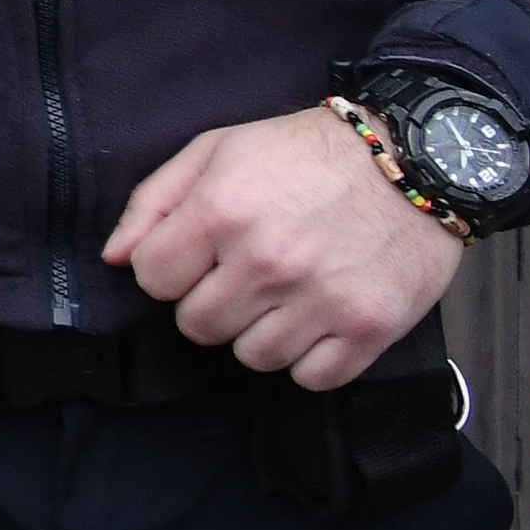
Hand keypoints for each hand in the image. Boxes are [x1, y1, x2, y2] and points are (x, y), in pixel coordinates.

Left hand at [108, 106, 464, 389]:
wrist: (415, 160)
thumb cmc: (305, 153)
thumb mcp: (216, 151)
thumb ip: (154, 203)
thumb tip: (114, 258)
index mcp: (222, 212)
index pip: (152, 280)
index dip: (168, 269)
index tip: (196, 256)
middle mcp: (268, 262)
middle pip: (198, 326)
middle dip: (210, 302)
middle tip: (242, 275)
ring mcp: (322, 300)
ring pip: (253, 358)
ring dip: (259, 332)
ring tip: (283, 294)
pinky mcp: (371, 328)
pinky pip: (311, 377)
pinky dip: (309, 358)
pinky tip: (316, 320)